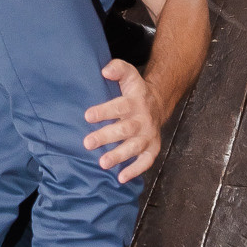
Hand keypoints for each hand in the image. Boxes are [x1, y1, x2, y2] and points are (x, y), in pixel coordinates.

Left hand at [83, 60, 164, 181]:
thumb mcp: (129, 75)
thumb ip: (118, 68)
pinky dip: (135, 170)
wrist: (158, 103)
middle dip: (106, 137)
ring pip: (134, 148)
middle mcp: (143, 119)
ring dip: (118, 156)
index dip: (104, 111)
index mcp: (135, 101)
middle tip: (87, 143)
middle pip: (125, 130)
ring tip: (102, 163)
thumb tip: (105, 70)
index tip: (87, 116)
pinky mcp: (153, 148)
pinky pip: (146, 162)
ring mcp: (148, 135)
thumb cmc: (135, 91)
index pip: (119, 106)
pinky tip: (120, 178)